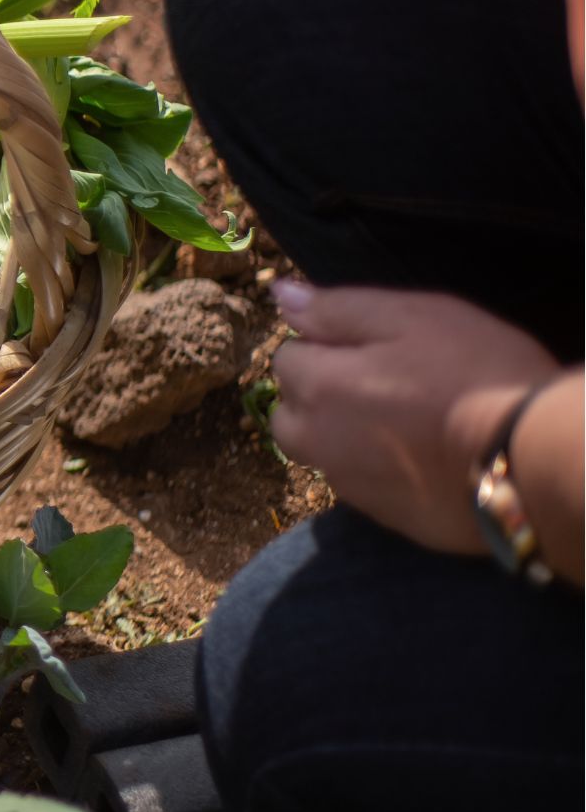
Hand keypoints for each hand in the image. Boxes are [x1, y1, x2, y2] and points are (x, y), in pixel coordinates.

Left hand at [269, 280, 560, 554]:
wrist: (531, 459)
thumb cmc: (475, 373)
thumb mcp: (411, 317)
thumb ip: (338, 308)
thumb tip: (280, 293)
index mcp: (320, 388)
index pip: (286, 359)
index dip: (322, 346)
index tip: (368, 346)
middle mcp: (320, 442)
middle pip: (289, 415)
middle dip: (313, 397)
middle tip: (374, 384)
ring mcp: (351, 486)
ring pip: (320, 455)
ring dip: (337, 435)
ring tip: (396, 421)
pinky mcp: (386, 518)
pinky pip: (359, 486)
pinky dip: (373, 469)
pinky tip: (416, 456)